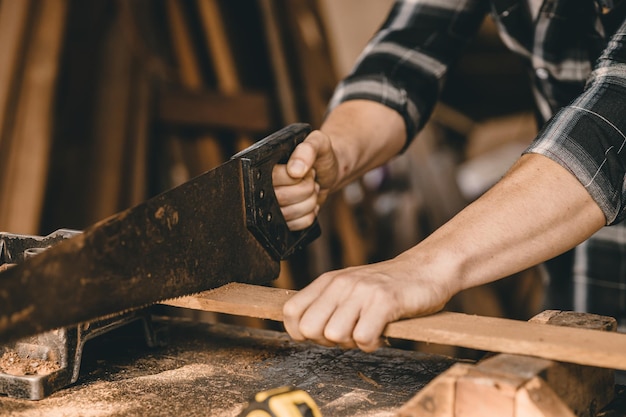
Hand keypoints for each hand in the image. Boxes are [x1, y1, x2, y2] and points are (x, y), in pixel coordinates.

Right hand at [272, 130, 338, 230]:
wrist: (330, 171)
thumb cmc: (322, 155)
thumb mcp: (319, 143)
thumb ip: (307, 149)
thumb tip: (295, 170)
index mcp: (268, 164)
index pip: (274, 179)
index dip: (296, 177)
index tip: (307, 170)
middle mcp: (265, 185)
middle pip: (281, 199)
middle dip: (305, 190)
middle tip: (311, 180)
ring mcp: (273, 204)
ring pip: (287, 214)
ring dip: (308, 202)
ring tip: (311, 189)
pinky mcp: (283, 219)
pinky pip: (294, 225)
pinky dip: (308, 215)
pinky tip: (310, 203)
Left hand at [282, 253, 450, 351]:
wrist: (426, 269)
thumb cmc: (387, 286)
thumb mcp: (349, 289)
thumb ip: (326, 305)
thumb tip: (302, 331)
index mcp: (328, 281)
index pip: (291, 312)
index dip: (301, 333)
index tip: (322, 335)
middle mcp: (340, 283)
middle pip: (309, 328)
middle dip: (326, 341)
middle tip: (348, 334)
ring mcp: (361, 291)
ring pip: (334, 335)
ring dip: (352, 343)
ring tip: (368, 329)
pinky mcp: (384, 301)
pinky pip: (363, 338)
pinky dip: (373, 343)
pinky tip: (381, 331)